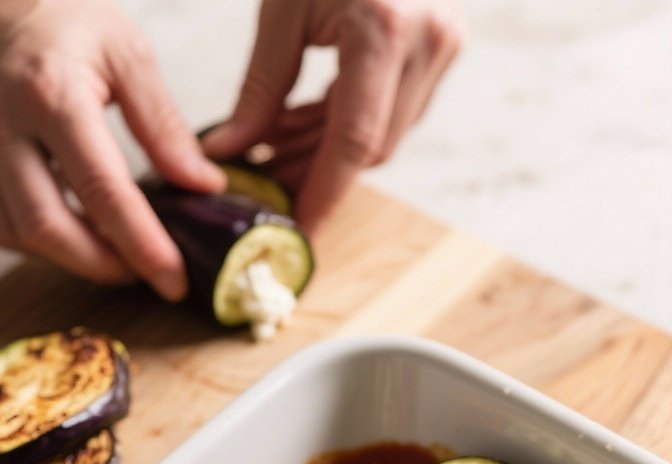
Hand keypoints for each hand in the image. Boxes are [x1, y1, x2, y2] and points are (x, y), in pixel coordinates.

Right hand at [0, 0, 223, 297]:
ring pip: (17, 234)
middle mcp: (0, 121)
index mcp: (50, 93)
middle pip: (50, 227)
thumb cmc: (60, 13)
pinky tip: (76, 232)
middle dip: (103, 265)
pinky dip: (40, 240)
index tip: (173, 278)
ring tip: (115, 254)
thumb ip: (164, 125)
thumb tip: (202, 186)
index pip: (102, 190)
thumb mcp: (126, 53)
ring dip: (70, 258)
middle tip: (146, 274)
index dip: (142, 245)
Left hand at [203, 0, 465, 232]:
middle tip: (261, 183)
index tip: (295, 233)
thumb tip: (227, 155)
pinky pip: (392, 110)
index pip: (353, 144)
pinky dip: (345, 125)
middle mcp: (427, 41)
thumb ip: (259, 90)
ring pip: (383, 136)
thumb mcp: (282, 7)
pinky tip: (300, 125)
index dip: (323, 196)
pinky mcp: (443, 45)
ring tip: (272, 150)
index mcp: (384, 28)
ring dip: (326, 153)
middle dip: (314, 174)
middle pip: (370, 148)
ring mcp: (443, 44)